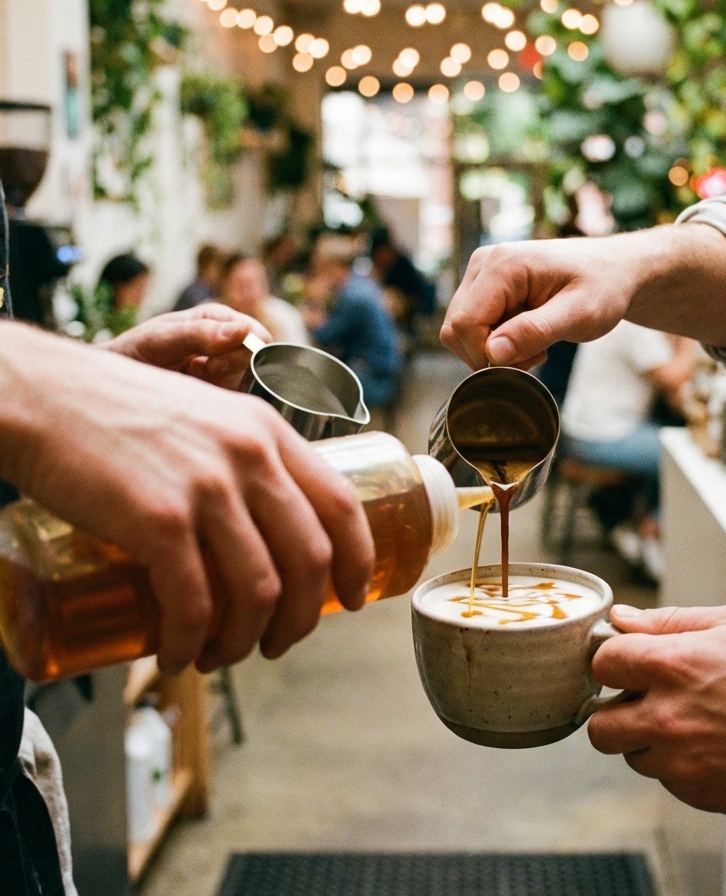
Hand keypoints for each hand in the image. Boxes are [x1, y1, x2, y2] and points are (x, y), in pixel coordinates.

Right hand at [0, 323, 374, 674]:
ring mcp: (207, 487)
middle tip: (280, 642)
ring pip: (260, 590)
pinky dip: (192, 642)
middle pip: (311, 558)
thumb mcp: (206, 415)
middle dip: (303, 618)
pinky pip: (194, 603)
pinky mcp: (158, 518)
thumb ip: (242, 457)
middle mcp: (249, 455)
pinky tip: (179, 656)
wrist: (43, 395)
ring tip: (222, 655)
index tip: (353, 597)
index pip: (341, 503)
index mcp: (268, 431)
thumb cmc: (119, 410)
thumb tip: (265, 529)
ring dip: (248, 641)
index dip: (358, 559)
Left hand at [102, 304, 271, 389]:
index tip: (211, 364)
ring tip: (195, 386)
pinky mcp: (224, 394)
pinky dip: (224, 405)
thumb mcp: (160, 340)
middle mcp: (228, 342)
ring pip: (253, 383)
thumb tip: (243, 330)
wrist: (109, 387)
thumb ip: (199, 334)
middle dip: (234, 371)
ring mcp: (227, 370)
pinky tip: (199, 398)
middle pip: (259, 360)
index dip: (243, 351)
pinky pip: (240, 403)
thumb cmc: (131, 355)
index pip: (256, 335)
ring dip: (226, 388)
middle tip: (201, 374)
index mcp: (218, 320)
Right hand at [440, 224, 725, 370]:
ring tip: (536, 344)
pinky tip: (528, 336)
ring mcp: (481, 274)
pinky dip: (496, 342)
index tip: (530, 359)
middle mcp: (484, 264)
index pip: (465, 324)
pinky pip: (472, 326)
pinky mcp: (485, 287)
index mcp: (503, 265)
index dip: (487, 355)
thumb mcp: (578, 314)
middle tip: (536, 354)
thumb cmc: (603, 288)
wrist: (614, 271)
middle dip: (490, 354)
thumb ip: (534, 331)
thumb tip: (492, 353)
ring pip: (460, 331)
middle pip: (455, 329)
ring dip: (494, 350)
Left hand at [587, 604, 725, 814]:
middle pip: (600, 726)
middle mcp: (669, 718)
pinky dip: (680, 766)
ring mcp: (683, 764)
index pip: (601, 665)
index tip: (627, 662)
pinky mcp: (702, 796)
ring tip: (693, 721)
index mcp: (672, 665)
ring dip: (649, 740)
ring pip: (633, 756)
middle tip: (646, 700)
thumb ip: (669, 620)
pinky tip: (715, 745)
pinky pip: (668, 781)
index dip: (613, 660)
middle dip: (617, 710)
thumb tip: (624, 618)